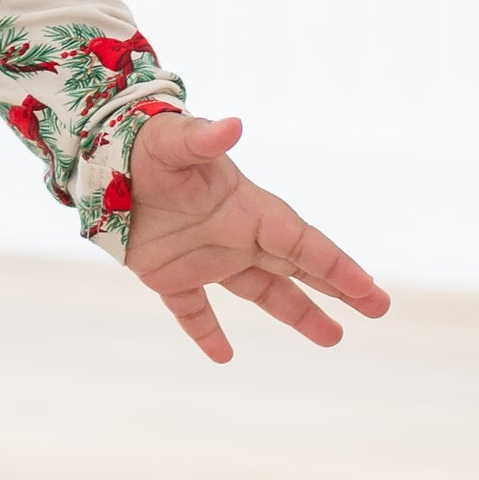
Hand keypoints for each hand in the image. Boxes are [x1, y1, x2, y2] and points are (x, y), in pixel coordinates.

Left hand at [120, 111, 387, 362]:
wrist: (100, 158)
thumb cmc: (143, 143)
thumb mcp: (173, 141)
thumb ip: (202, 139)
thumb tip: (232, 124)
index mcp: (244, 207)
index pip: (300, 241)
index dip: (334, 266)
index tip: (368, 290)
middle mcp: (234, 235)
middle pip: (296, 267)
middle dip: (336, 287)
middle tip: (378, 308)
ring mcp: (204, 258)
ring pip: (260, 292)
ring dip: (295, 314)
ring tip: (332, 338)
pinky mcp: (168, 275)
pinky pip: (194, 310)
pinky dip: (206, 332)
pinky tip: (222, 355)